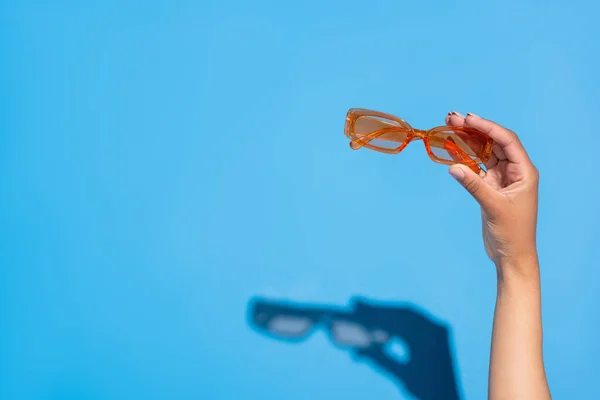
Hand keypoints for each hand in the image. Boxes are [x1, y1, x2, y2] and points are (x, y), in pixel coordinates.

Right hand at [445, 112, 539, 273]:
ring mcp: (501, 178)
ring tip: (449, 127)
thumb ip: (474, 185)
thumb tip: (453, 167)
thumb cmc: (512, 233)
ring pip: (483, 152)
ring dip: (467, 140)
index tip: (468, 118)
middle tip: (452, 118)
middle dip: (474, 129)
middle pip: (493, 142)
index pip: (506, 141)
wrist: (511, 255)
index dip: (487, 127)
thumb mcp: (494, 207)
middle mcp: (514, 171)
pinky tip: (452, 148)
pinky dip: (464, 157)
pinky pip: (476, 166)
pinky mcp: (490, 187)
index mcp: (524, 171)